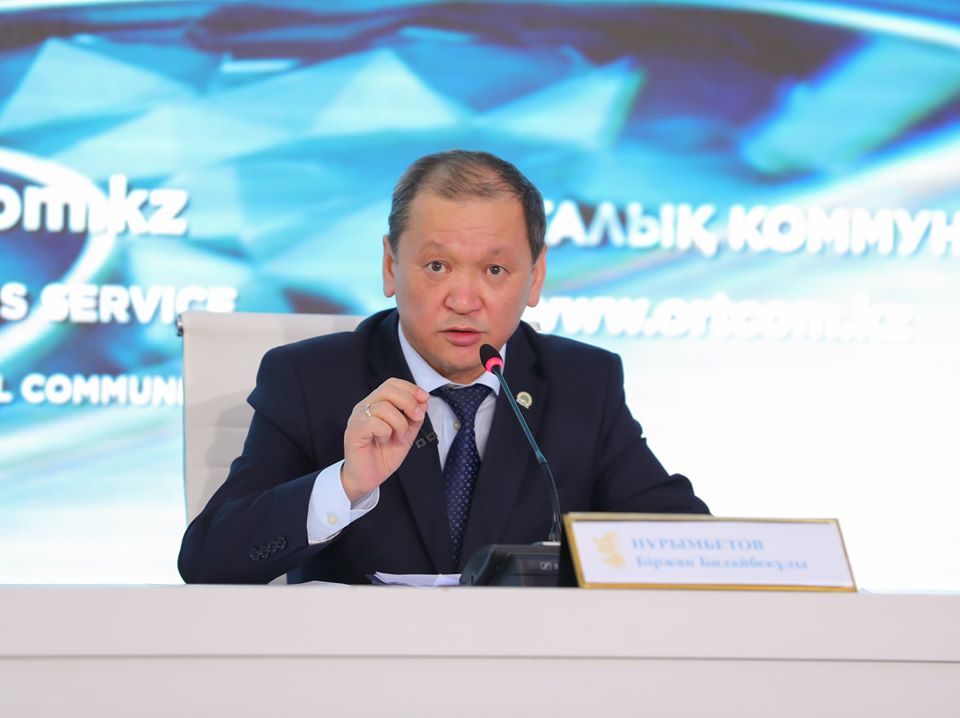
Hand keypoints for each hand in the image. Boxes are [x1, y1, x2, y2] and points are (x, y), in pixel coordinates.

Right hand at [341, 378, 428, 502]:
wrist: (368, 479)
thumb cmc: (383, 456)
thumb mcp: (406, 434)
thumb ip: (414, 418)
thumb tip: (423, 401)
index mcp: (376, 404)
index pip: (392, 383)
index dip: (410, 388)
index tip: (424, 399)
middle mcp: (365, 407)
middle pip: (388, 390)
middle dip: (409, 402)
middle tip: (417, 418)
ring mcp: (358, 418)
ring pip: (384, 407)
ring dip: (399, 423)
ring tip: (398, 437)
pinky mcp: (354, 431)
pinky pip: (375, 422)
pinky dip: (386, 432)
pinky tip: (384, 440)